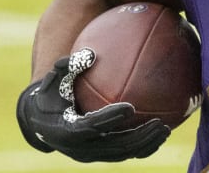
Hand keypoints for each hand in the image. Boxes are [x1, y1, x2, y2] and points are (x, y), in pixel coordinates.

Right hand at [16, 49, 170, 161]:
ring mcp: (92, 154)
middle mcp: (79, 148)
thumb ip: (70, 66)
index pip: (90, 126)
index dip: (109, 118)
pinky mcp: (101, 154)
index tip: (130, 107)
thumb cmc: (52, 93)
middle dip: (138, 137)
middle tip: (160, 123)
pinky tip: (162, 133)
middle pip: (113, 147)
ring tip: (166, 130)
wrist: (42, 120)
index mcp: (65, 130)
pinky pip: (125, 153)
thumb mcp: (55, 79)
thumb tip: (91, 53)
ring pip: (123, 153)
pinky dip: (144, 147)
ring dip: (146, 144)